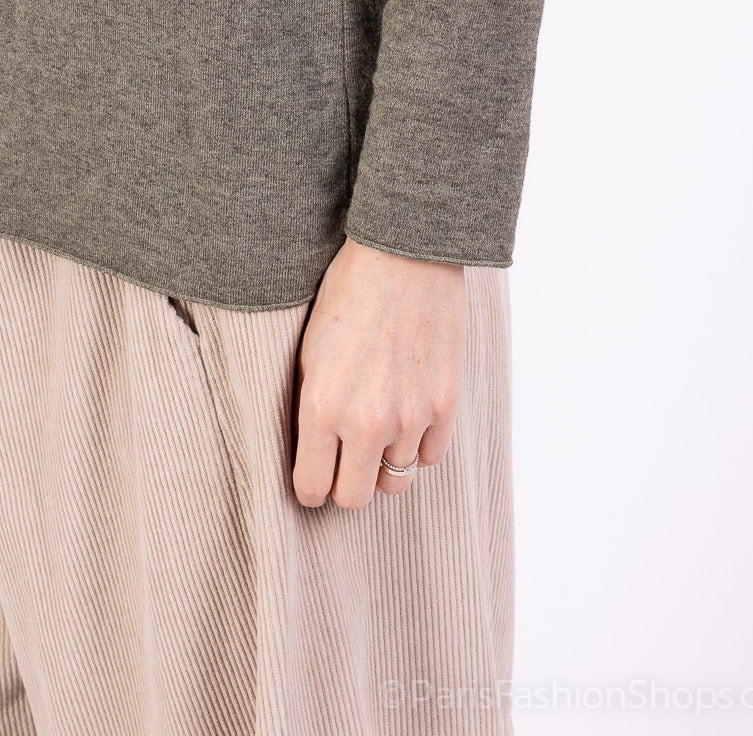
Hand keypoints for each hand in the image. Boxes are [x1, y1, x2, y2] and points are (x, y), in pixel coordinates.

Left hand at [292, 236, 465, 508]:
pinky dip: (417, 445)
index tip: (312, 476)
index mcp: (320, 406)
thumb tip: (309, 454)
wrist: (403, 254)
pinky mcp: (445, 405)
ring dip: (382, 464)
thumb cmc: (346, 292)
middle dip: (344, 484)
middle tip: (342, 461)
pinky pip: (430, 458)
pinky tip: (406, 415)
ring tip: (376, 432)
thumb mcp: (307, 349)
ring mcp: (410, 416)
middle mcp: (365, 421)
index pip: (312, 489)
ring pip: (396, 482)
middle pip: (354, 498)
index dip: (309, 487)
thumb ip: (308, 406)